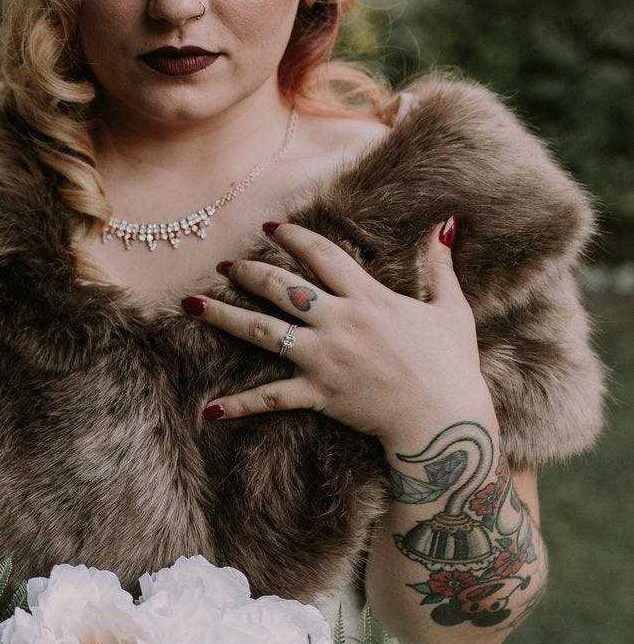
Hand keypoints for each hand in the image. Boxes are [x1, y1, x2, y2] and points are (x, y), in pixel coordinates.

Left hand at [184, 218, 494, 445]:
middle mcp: (338, 322)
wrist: (442, 418)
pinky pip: (270, 397)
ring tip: (192, 303)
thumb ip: (440, 266)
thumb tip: (446, 226)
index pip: (322, 255)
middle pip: (281, 287)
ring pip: (261, 331)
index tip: (270, 227)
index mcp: (368, 297)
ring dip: (223, 315)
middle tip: (223, 264)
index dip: (294, 237)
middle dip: (248, 271)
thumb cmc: (451, 364)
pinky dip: (238, 405)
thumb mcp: (450, 308)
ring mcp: (323, 357)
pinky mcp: (317, 392)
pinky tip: (208, 410)